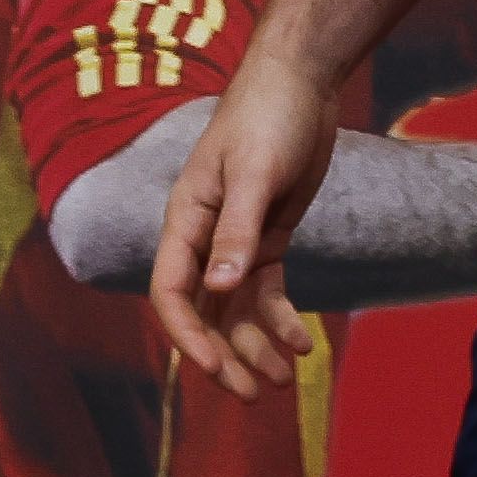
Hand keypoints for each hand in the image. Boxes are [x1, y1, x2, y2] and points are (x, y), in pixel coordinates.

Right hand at [148, 51, 340, 397]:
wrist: (301, 81)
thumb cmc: (267, 117)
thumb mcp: (254, 173)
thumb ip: (237, 231)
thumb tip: (217, 288)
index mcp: (186, 220)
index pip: (172, 293)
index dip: (189, 336)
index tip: (217, 370)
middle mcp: (204, 237)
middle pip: (205, 312)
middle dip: (226, 356)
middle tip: (253, 395)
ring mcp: (237, 240)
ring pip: (236, 309)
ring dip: (256, 346)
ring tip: (284, 382)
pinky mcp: (268, 236)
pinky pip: (267, 290)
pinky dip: (282, 319)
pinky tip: (304, 345)